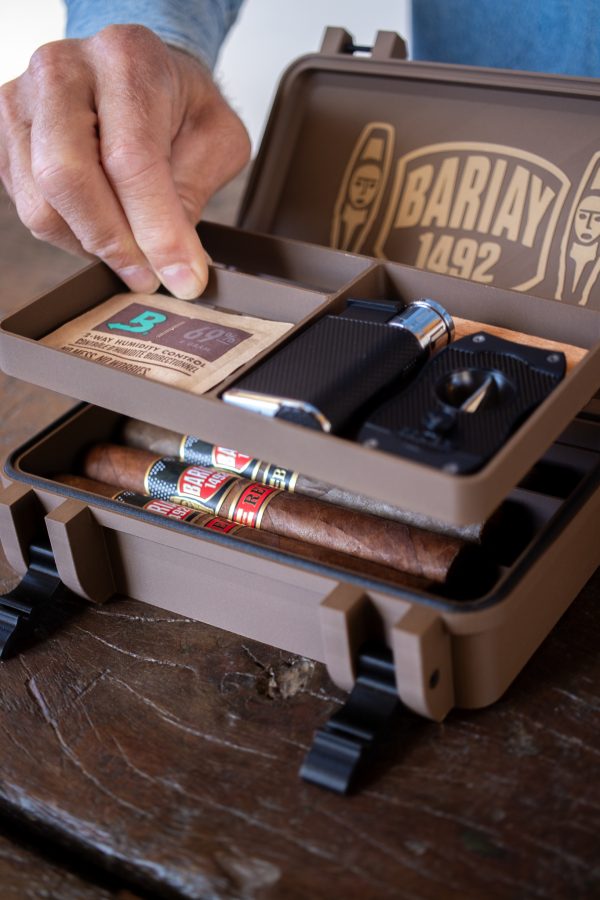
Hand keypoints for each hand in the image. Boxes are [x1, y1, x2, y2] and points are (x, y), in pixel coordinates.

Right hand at [0, 25, 250, 297]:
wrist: (135, 74)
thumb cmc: (178, 105)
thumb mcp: (216, 140)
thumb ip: (194, 192)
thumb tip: (173, 261)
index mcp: (125, 59)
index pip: (131, 158)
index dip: (157, 230)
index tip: (183, 278)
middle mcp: (63, 71)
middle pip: (66, 176)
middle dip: (113, 243)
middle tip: (148, 276)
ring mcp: (23, 102)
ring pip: (41, 204)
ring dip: (91, 245)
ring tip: (131, 250)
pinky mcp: (4, 137)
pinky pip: (29, 209)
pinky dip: (70, 235)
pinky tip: (104, 227)